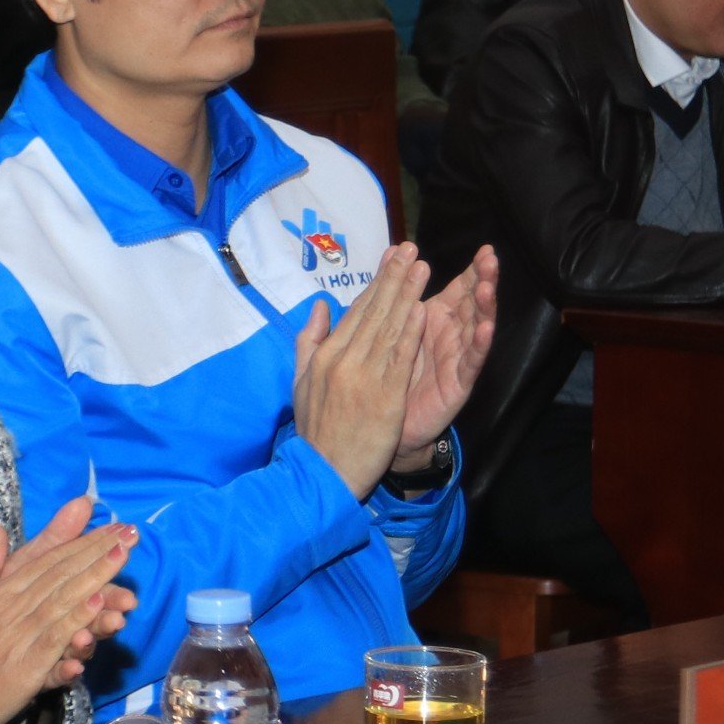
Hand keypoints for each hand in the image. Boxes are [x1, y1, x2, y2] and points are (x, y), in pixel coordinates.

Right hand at [0, 497, 135, 723]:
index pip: (47, 559)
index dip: (81, 541)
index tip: (112, 526)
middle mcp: (11, 607)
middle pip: (60, 574)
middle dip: (97, 551)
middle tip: (130, 533)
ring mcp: (18, 637)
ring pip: (62, 602)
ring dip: (94, 578)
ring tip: (121, 558)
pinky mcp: (24, 668)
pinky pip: (53, 642)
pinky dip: (74, 622)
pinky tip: (97, 607)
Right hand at [291, 244, 429, 499]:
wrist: (322, 473)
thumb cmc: (315, 431)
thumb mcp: (300, 383)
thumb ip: (309, 341)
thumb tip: (320, 307)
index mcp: (324, 356)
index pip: (354, 312)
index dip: (375, 283)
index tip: (390, 259)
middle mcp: (342, 360)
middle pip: (373, 312)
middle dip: (394, 279)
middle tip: (411, 250)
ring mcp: (363, 377)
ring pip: (388, 329)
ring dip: (406, 296)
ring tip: (421, 269)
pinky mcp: (384, 397)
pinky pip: (399, 359)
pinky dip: (411, 334)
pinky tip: (423, 311)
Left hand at [396, 246, 497, 469]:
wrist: (384, 421)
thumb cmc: (389, 370)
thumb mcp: (389, 324)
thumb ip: (393, 289)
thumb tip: (392, 250)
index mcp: (435, 318)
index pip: (459, 289)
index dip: (472, 270)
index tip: (484, 249)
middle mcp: (451, 335)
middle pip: (472, 303)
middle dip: (483, 281)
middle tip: (490, 260)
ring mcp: (457, 358)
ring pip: (476, 328)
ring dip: (484, 307)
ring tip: (487, 287)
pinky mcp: (458, 383)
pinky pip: (470, 362)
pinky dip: (478, 344)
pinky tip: (485, 328)